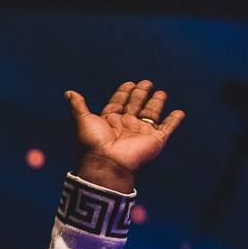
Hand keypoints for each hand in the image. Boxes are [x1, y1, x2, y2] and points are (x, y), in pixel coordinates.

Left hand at [65, 80, 184, 193]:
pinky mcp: (155, 141)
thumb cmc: (92, 144)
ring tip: (161, 93)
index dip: (123, 93)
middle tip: (146, 82)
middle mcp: (125, 127)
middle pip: (135, 106)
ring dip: (156, 104)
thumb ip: (77, 106)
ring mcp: (141, 134)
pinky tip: (179, 112)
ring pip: (151, 115)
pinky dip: (174, 121)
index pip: (118, 103)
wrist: (106, 165)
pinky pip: (168, 128)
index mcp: (108, 122)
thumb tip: (68, 92)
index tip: (129, 84)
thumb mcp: (82, 120)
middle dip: (140, 95)